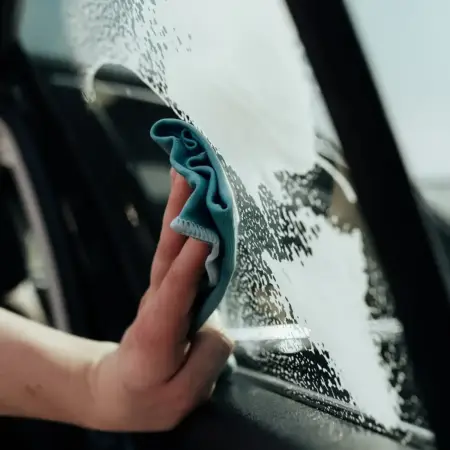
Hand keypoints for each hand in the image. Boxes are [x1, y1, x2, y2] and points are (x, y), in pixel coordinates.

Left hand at [88, 170, 232, 430]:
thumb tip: (218, 326)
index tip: (206, 232)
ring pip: (170, 244)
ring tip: (188, 172)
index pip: (177, 288)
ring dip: (180, 208)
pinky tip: (192, 205)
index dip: (191, 261)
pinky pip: (175, 253)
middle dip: (180, 211)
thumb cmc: (148, 395)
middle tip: (189, 172)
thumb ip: (206, 359)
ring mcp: (161, 291)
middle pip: (169, 251)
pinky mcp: (167, 288)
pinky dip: (182, 225)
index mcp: (159, 329)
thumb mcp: (181, 395)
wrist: (117, 389)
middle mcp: (158, 301)